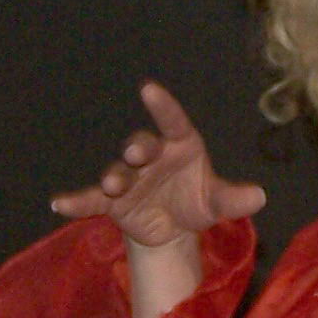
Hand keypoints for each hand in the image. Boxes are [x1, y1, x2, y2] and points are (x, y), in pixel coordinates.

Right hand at [50, 81, 266, 248]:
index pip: (173, 121)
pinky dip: (75, 200)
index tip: (149, 88)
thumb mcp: (217, 202)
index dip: (163, 106)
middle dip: (138, 147)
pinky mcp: (111, 201)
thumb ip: (234, 198)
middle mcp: (151, 156)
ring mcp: (129, 177)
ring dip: (114, 176)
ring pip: (118, 171)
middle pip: (142, 144)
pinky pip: (91, 199)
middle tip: (137, 153)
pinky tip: (58, 204)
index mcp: (180, 145)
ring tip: (113, 184)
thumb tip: (259, 197)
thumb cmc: (196, 200)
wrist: (172, 228)